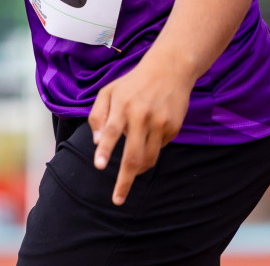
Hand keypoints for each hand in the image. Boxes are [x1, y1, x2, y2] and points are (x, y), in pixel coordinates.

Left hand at [87, 56, 192, 205]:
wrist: (170, 69)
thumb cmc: (133, 83)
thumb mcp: (109, 91)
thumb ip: (98, 116)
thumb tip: (96, 143)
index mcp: (123, 105)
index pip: (111, 130)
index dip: (105, 149)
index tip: (99, 166)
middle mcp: (142, 115)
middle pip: (133, 156)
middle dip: (124, 181)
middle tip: (117, 199)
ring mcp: (160, 123)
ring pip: (148, 159)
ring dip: (137, 171)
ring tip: (131, 172)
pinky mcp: (173, 128)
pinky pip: (159, 149)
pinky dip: (150, 150)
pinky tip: (148, 136)